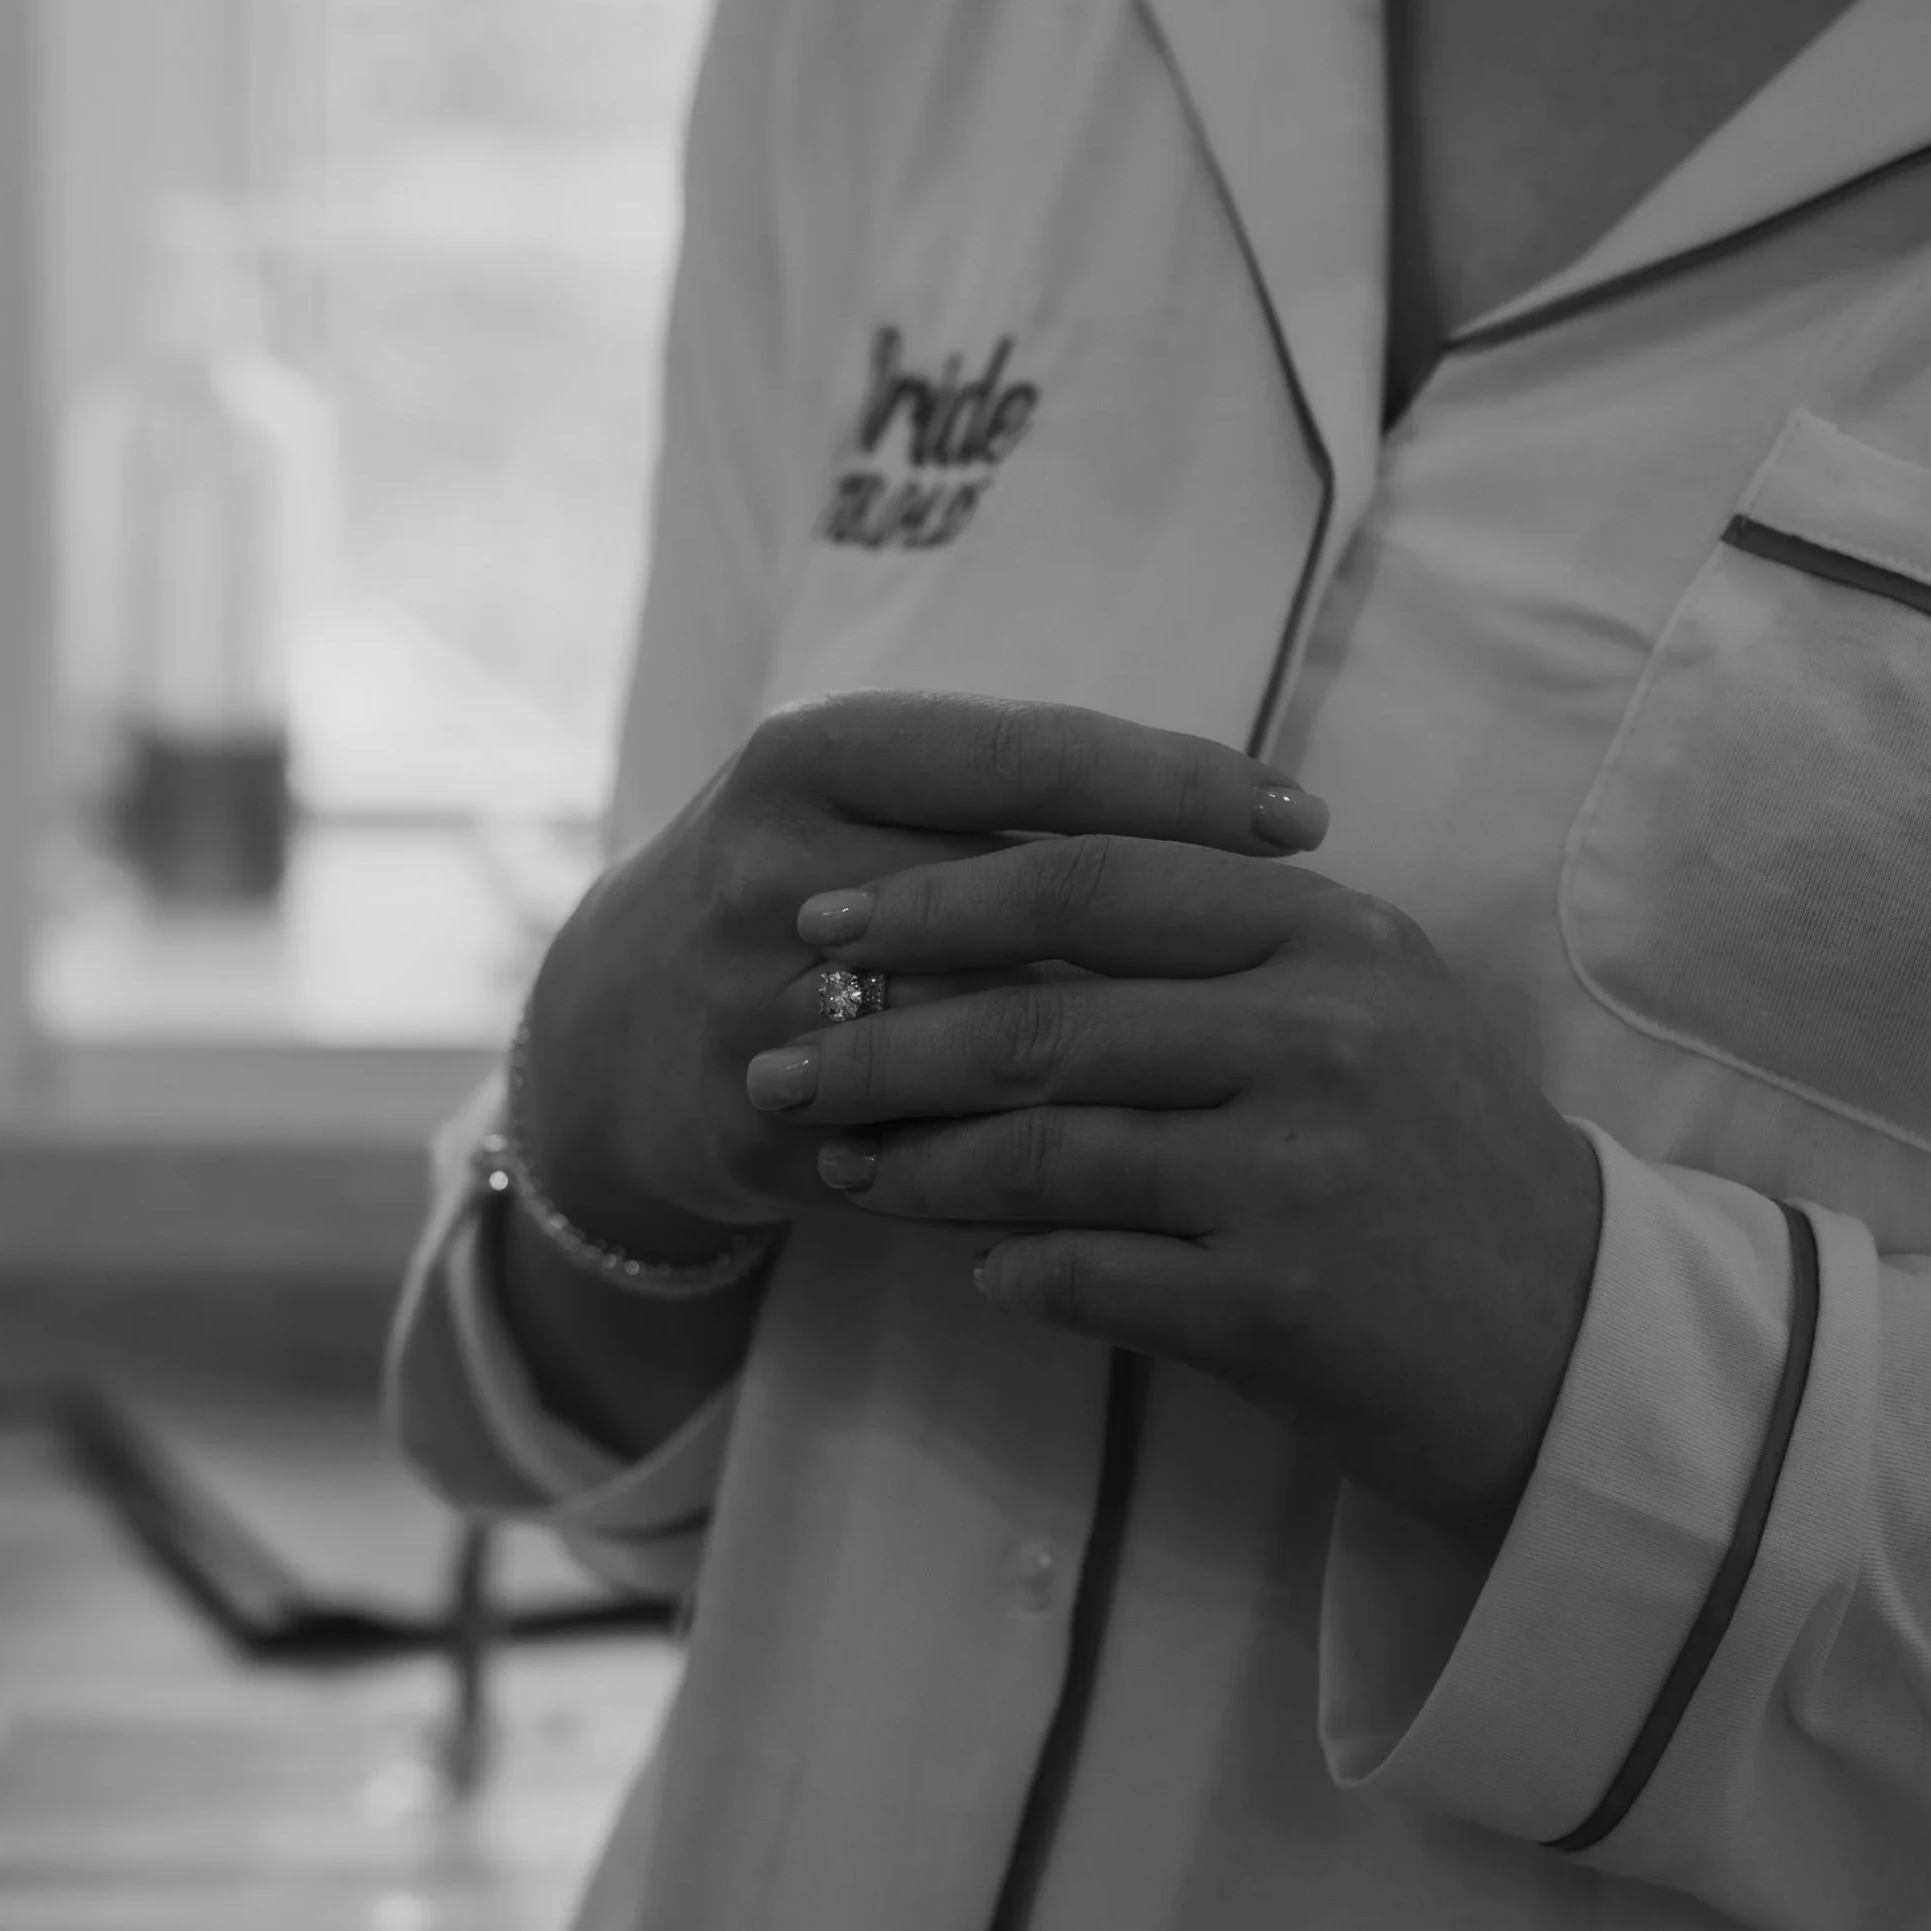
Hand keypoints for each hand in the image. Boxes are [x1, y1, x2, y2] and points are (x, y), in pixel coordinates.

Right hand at [516, 694, 1329, 1256]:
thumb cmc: (809, 890)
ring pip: (984, 1036)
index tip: (1306, 819)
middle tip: (1319, 960)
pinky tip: (1163, 1178)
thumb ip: (1024, 798)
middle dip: (1179, 938)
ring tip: (1263, 1072)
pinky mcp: (751, 1127)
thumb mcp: (875, 800)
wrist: (611, 1037)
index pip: (1030, 754)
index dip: (1177, 784)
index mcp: (814, 753)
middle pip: (1020, 900)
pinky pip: (935, 1150)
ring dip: (1130, 1063)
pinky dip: (1047, 1165)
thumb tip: (1262, 818)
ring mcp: (751, 1002)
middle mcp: (773, 864)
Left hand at [743, 831, 1604, 1542]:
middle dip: (881, 1037)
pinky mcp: (1284, 1299)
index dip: (939, 896)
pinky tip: (970, 1267)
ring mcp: (1304, 1168)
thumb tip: (997, 904)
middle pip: (1042, 1018)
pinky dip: (1009, 1267)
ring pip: (1044, 1149)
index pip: (1094, 880)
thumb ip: (1219, 941)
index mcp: (1332, 934)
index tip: (826, 919)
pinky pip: (1088, 1273)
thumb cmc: (1437, 1162)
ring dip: (914, 1163)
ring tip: (837, 1168)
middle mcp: (1324, 1033)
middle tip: (775, 1058)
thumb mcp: (1368, 1006)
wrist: (1573, 1342)